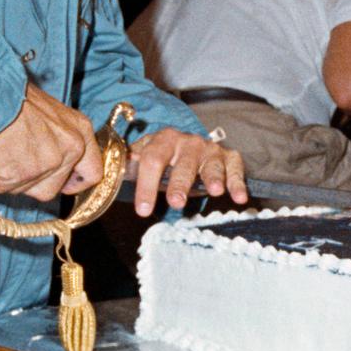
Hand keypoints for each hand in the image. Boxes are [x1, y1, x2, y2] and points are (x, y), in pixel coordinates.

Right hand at [0, 83, 99, 201]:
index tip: (63, 185)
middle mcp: (71, 147)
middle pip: (54, 187)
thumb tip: (52, 163)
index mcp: (81, 130)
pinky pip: (6, 188)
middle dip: (33, 182)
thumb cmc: (15, 99)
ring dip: (12, 180)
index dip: (75, 184)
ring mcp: (49, 162)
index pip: (93, 173)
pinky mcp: (24, 172)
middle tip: (17, 164)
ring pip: (28, 190)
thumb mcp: (52, 113)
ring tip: (3, 155)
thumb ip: (59, 139)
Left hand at [127, 128, 246, 216]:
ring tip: (214, 192)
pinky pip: (235, 168)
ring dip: (213, 178)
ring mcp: (210, 149)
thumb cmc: (163, 159)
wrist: (187, 147)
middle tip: (176, 202)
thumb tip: (111, 171)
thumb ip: (130, 164)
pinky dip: (238, 182)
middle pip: (182, 164)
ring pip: (211, 164)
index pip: (152, 160)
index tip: (142, 210)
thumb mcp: (144, 157)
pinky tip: (239, 197)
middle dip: (179, 184)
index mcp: (164, 140)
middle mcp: (189, 142)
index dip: (146, 185)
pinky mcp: (229, 157)